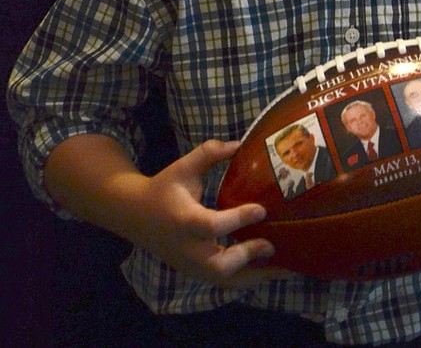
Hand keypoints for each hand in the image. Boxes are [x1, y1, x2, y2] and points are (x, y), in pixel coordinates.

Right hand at [117, 140, 280, 286]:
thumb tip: (241, 144)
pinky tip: (266, 269)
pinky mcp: (193, 272)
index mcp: (184, 219)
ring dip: (252, 276)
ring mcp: (189, 264)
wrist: (134, 215)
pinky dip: (244, 279)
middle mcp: (186, 248)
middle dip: (247, 257)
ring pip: (222, 280)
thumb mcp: (183, 166)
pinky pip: (220, 281)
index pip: (212, 225)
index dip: (238, 219)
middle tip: (272, 244)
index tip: (262, 209)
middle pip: (217, 265)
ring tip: (281, 266)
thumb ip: (210, 153)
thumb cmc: (163, 187)